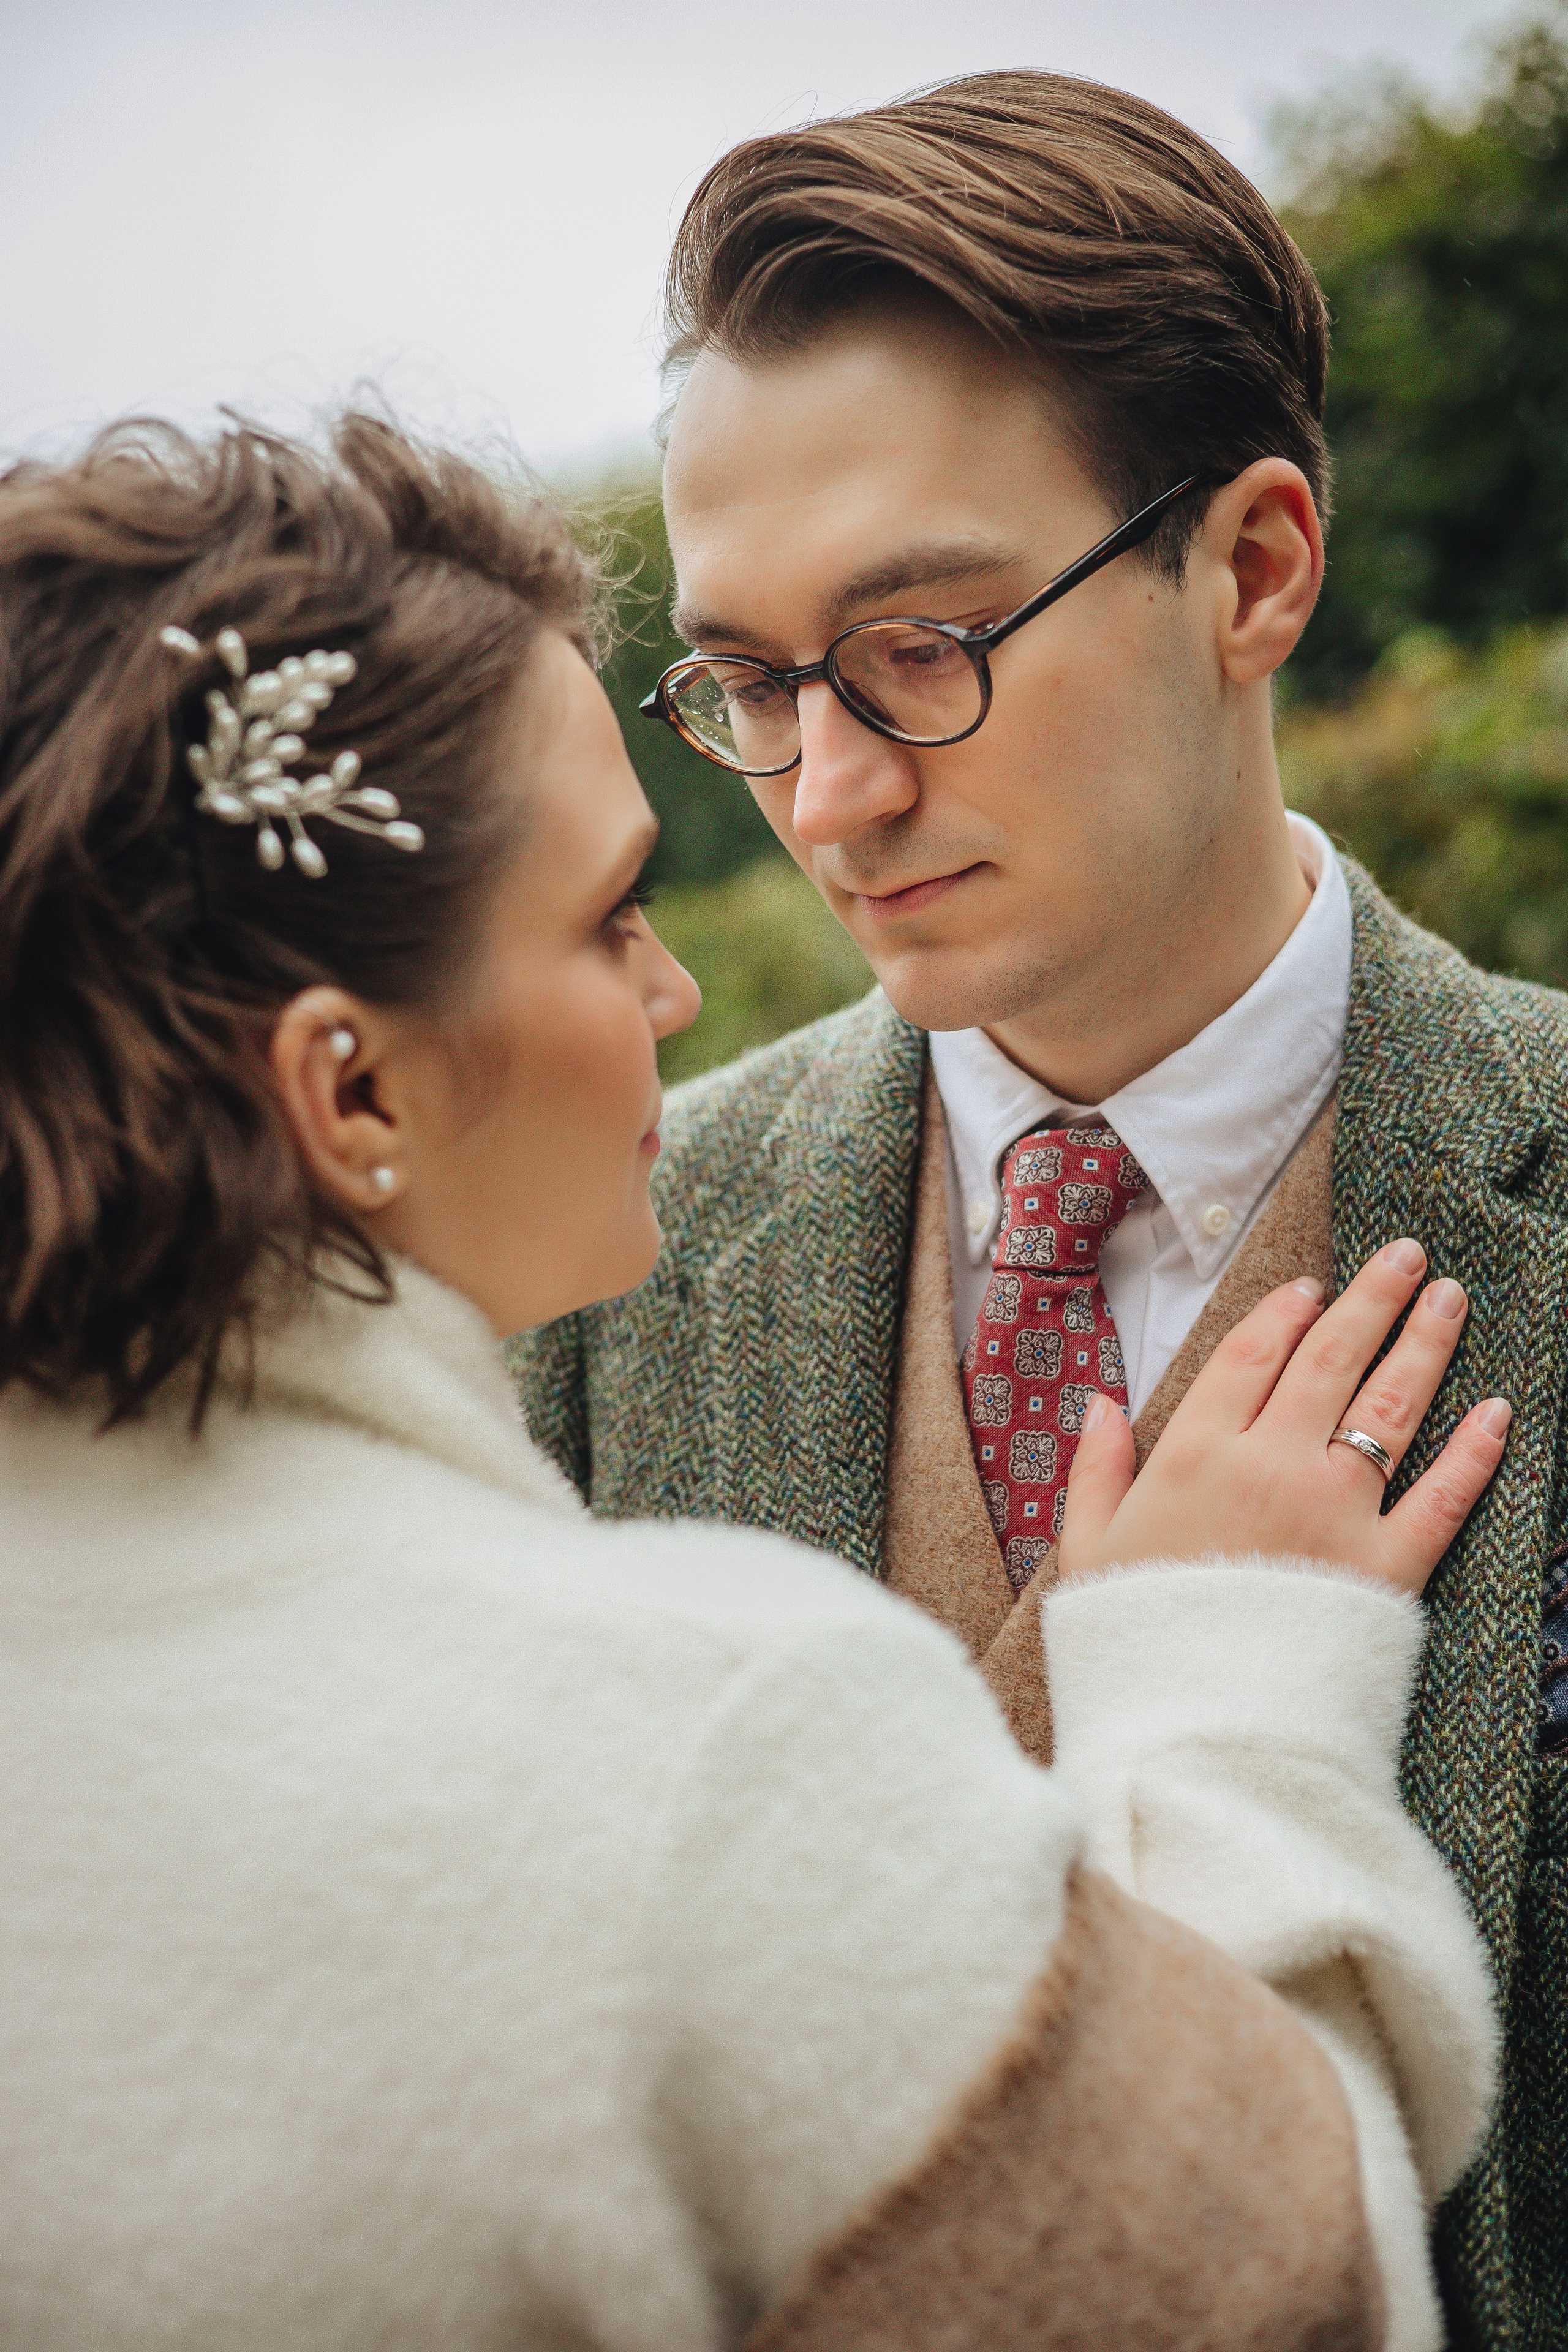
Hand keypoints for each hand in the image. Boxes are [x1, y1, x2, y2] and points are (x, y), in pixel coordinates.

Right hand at [1058, 1240, 1510, 1597]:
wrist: (1189, 1728)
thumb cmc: (1134, 1641)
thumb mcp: (1087, 1549)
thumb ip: (1096, 1469)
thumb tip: (1101, 1403)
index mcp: (1195, 1455)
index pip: (1249, 1355)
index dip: (1283, 1312)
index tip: (1310, 1287)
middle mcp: (1270, 1466)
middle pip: (1329, 1359)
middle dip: (1371, 1298)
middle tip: (1405, 1257)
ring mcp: (1333, 1513)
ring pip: (1390, 1406)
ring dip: (1425, 1343)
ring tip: (1449, 1298)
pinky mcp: (1385, 1570)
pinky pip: (1441, 1497)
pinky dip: (1475, 1451)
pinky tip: (1497, 1412)